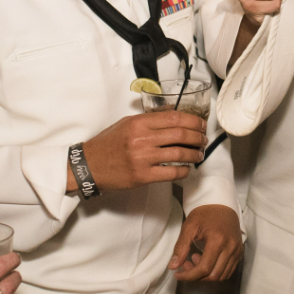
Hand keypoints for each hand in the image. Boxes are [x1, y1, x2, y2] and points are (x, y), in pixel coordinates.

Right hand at [82, 112, 206, 189]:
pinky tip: (187, 169)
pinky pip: (171, 172)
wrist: (90, 165)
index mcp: (139, 123)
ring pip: (179, 153)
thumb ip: (148, 120)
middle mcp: (142, 139)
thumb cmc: (107, 144)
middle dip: (198, 137)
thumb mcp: (126, 124)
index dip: (193, 120)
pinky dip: (184, 170)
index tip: (201, 124)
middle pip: (181, 134)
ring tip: (199, 154)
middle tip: (203, 139)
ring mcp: (143, 158)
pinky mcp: (143, 176)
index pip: (174, 117)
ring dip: (194, 154)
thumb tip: (173, 117)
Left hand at [169, 203, 242, 280]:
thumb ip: (181, 247)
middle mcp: (231, 247)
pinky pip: (228, 271)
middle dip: (197, 276)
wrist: (221, 205)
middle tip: (186, 265)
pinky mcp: (239, 252)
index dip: (189, 276)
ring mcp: (237, 251)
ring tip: (196, 260)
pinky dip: (215, 272)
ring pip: (221, 276)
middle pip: (213, 275)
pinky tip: (207, 261)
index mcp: (218, 240)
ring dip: (206, 275)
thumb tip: (173, 266)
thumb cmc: (204, 214)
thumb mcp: (189, 227)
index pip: (204, 268)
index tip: (177, 274)